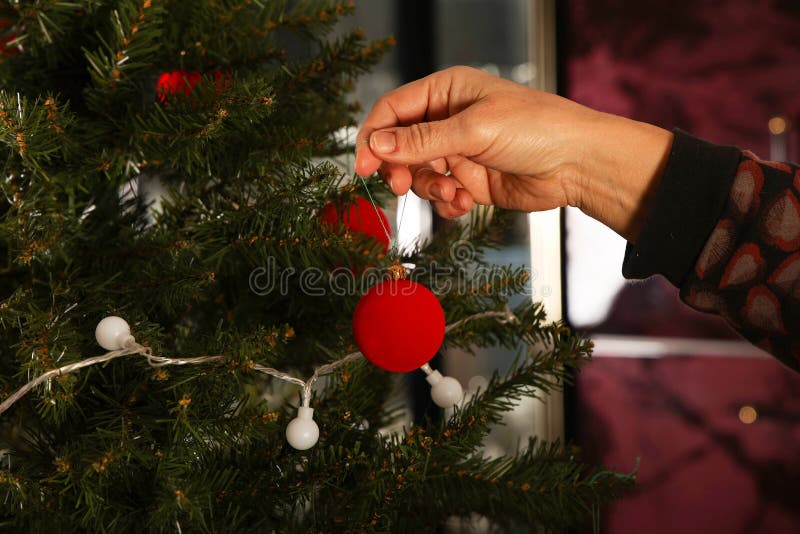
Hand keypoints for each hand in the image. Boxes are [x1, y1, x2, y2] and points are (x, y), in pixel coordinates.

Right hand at [355, 66, 672, 241]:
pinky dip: (448, 203)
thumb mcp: (474, 129)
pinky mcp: (469, 180)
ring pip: (419, 175)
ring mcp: (458, 152)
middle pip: (399, 146)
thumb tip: (375, 143)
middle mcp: (448, 120)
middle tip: (402, 186)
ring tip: (455, 194)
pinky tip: (467, 203)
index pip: (393, 111)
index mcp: (446, 92)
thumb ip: (422, 140)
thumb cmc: (536, 129)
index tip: (362, 166)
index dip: (373, 137)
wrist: (578, 164)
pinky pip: (440, 195)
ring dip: (430, 189)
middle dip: (400, 169)